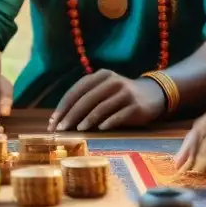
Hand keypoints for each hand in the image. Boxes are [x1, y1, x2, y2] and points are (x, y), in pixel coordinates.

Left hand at [48, 70, 165, 132]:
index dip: (63, 106)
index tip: (53, 121)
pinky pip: (119, 115)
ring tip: (78, 130)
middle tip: (61, 129)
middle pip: (87, 99)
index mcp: (101, 76)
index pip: (77, 90)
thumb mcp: (104, 91)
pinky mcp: (135, 105)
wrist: (152, 95)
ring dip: (87, 120)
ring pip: (101, 107)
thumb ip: (87, 100)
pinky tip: (100, 130)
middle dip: (71, 115)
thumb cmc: (120, 96)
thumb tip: (61, 120)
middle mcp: (112, 81)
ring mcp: (125, 93)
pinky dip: (108, 123)